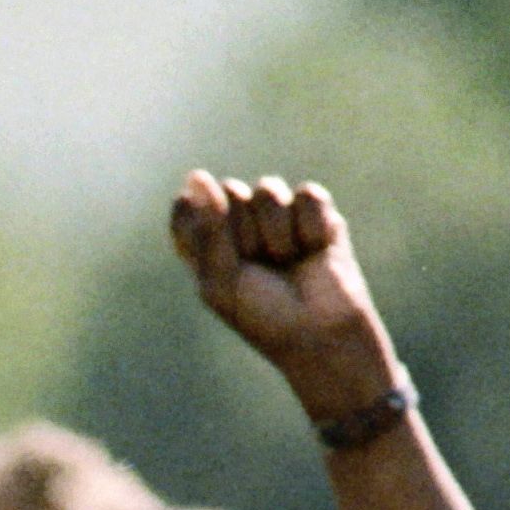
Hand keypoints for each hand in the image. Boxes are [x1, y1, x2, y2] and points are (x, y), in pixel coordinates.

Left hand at [168, 169, 403, 422]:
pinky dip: (311, 227)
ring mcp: (278, 216)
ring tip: (289, 261)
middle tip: (261, 268)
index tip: (220, 258)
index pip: (188, 206)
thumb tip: (198, 175)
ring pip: (268, 189)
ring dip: (278, 233)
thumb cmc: (265, 316)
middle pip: (230, 192)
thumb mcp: (221, 281)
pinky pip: (307, 195)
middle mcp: (239, 224)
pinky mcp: (316, 213)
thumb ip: (206, 228)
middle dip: (245, 233)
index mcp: (206, 242)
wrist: (321, 334)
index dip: (204, 227)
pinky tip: (315, 250)